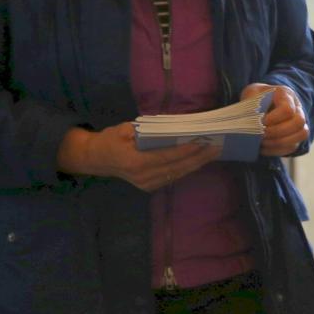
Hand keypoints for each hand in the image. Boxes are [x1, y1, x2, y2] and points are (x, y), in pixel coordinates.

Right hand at [58, 123, 216, 193]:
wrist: (96, 159)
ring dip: (197, 163)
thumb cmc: (110, 140)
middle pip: (177, 168)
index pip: (167, 156)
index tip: (203, 141)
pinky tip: (200, 160)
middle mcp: (143, 177)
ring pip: (178, 174)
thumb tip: (171, 127)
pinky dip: (187, 168)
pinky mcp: (150, 186)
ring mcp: (147, 184)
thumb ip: (146, 130)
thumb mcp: (124, 129)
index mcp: (135, 162)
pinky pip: (173, 176)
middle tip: (217, 147)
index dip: (186, 150)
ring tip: (213, 152)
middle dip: (199, 157)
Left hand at [242, 83, 309, 156]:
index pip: (287, 109)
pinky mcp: (296, 135)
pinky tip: (264, 149)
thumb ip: (251, 103)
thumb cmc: (255, 97)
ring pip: (302, 134)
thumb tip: (252, 121)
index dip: (274, 119)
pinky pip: (293, 146)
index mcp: (286, 94)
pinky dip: (278, 150)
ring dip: (280, 142)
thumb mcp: (251, 94)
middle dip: (278, 132)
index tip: (259, 123)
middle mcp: (297, 107)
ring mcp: (299, 122)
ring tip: (263, 143)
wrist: (260, 102)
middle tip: (261, 135)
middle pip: (299, 122)